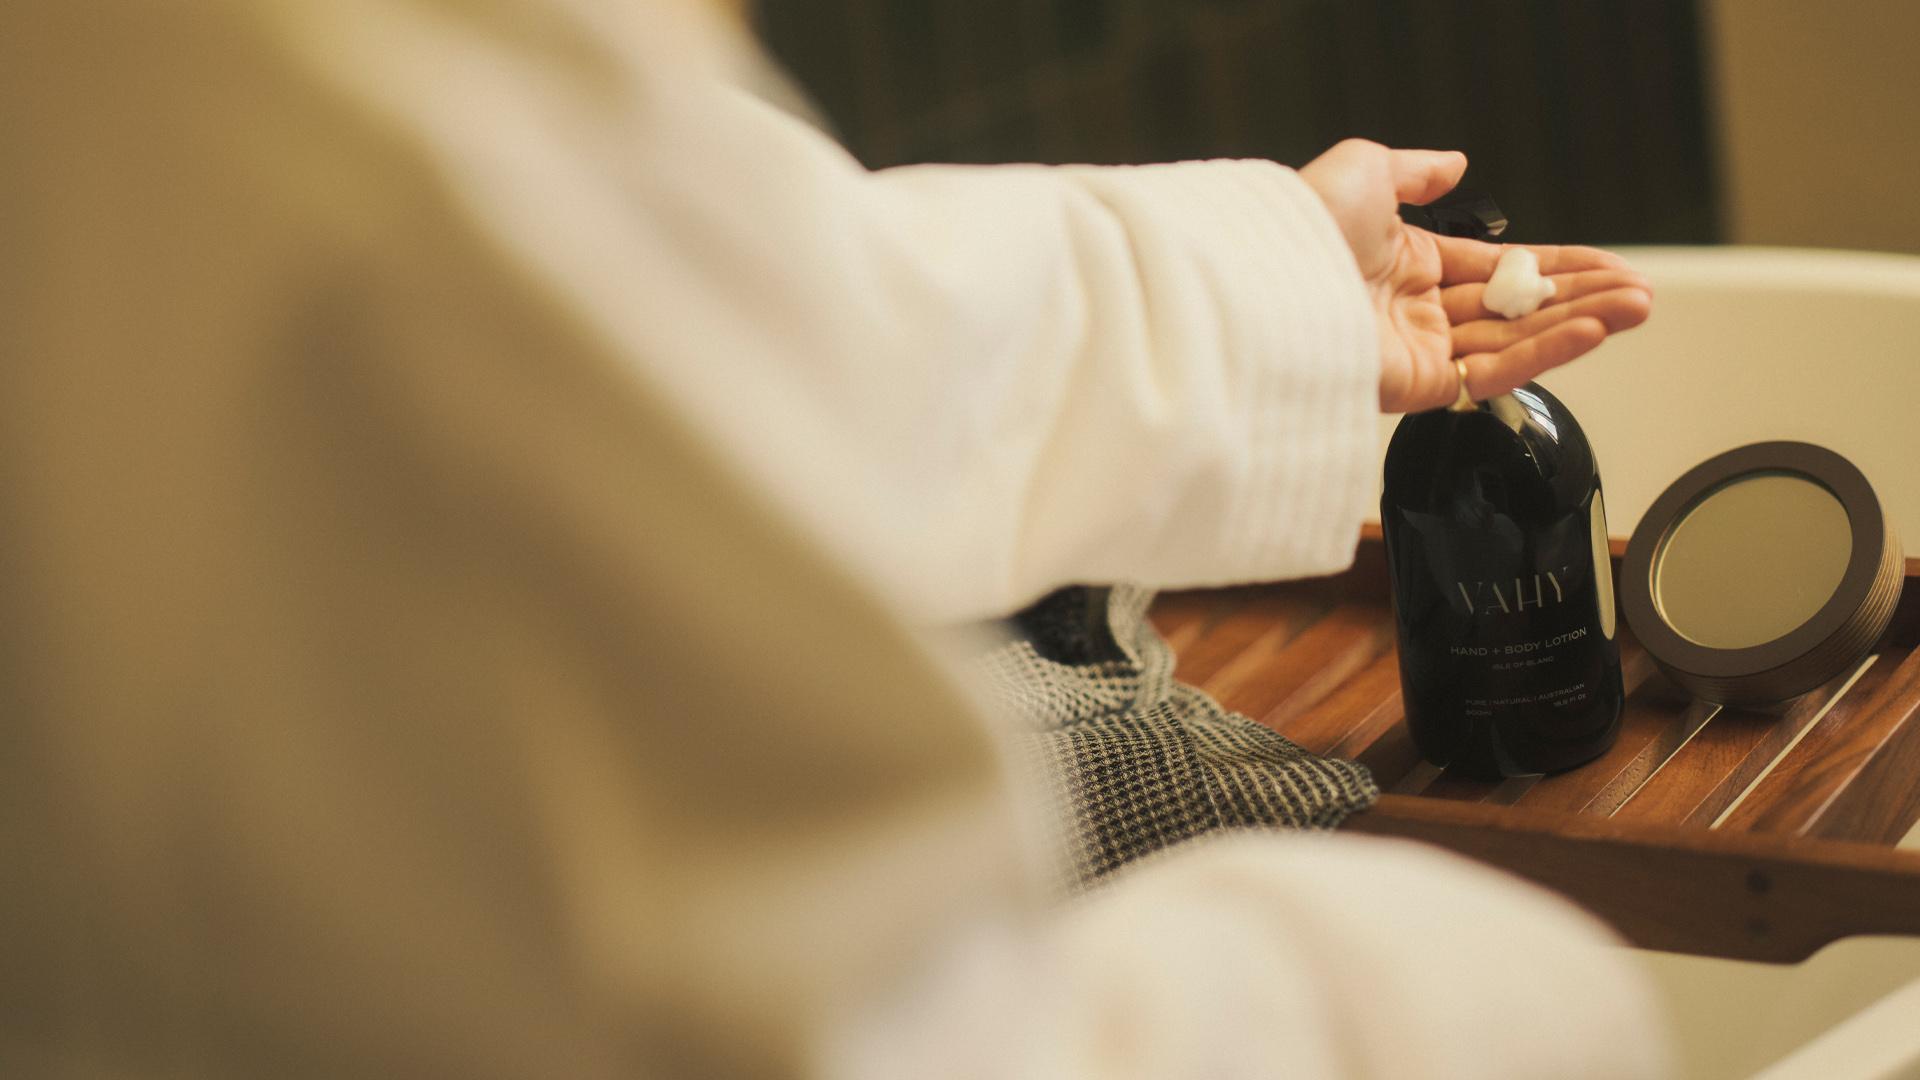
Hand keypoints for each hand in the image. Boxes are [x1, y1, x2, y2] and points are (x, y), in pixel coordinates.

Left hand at [1298, 139, 1652, 413]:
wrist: (1261, 282)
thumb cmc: (1297, 228)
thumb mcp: (1363, 170)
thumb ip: (1414, 170)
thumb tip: (1452, 163)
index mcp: (1401, 264)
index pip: (1494, 268)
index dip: (1553, 266)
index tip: (1606, 265)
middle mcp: (1412, 312)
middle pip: (1515, 308)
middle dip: (1582, 298)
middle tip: (1639, 292)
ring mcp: (1416, 352)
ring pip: (1515, 340)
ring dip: (1581, 323)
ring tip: (1637, 307)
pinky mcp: (1415, 387)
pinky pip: (1493, 370)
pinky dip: (1546, 350)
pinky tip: (1591, 328)